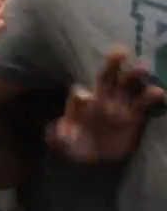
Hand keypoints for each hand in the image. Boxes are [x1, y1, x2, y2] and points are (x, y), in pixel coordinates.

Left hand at [48, 48, 162, 162]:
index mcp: (81, 104)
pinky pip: (144, 104)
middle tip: (120, 52)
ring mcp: (120, 105)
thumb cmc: (78, 145)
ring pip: (127, 86)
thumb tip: (54, 135)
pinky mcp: (135, 115)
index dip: (81, 96)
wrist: (97, 158)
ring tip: (142, 68)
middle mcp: (101, 99)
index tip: (84, 99)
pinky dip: (151, 97)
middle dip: (112, 65)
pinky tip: (159, 92)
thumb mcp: (66, 144)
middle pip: (106, 78)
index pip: (80, 95)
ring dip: (134, 76)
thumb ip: (61, 138)